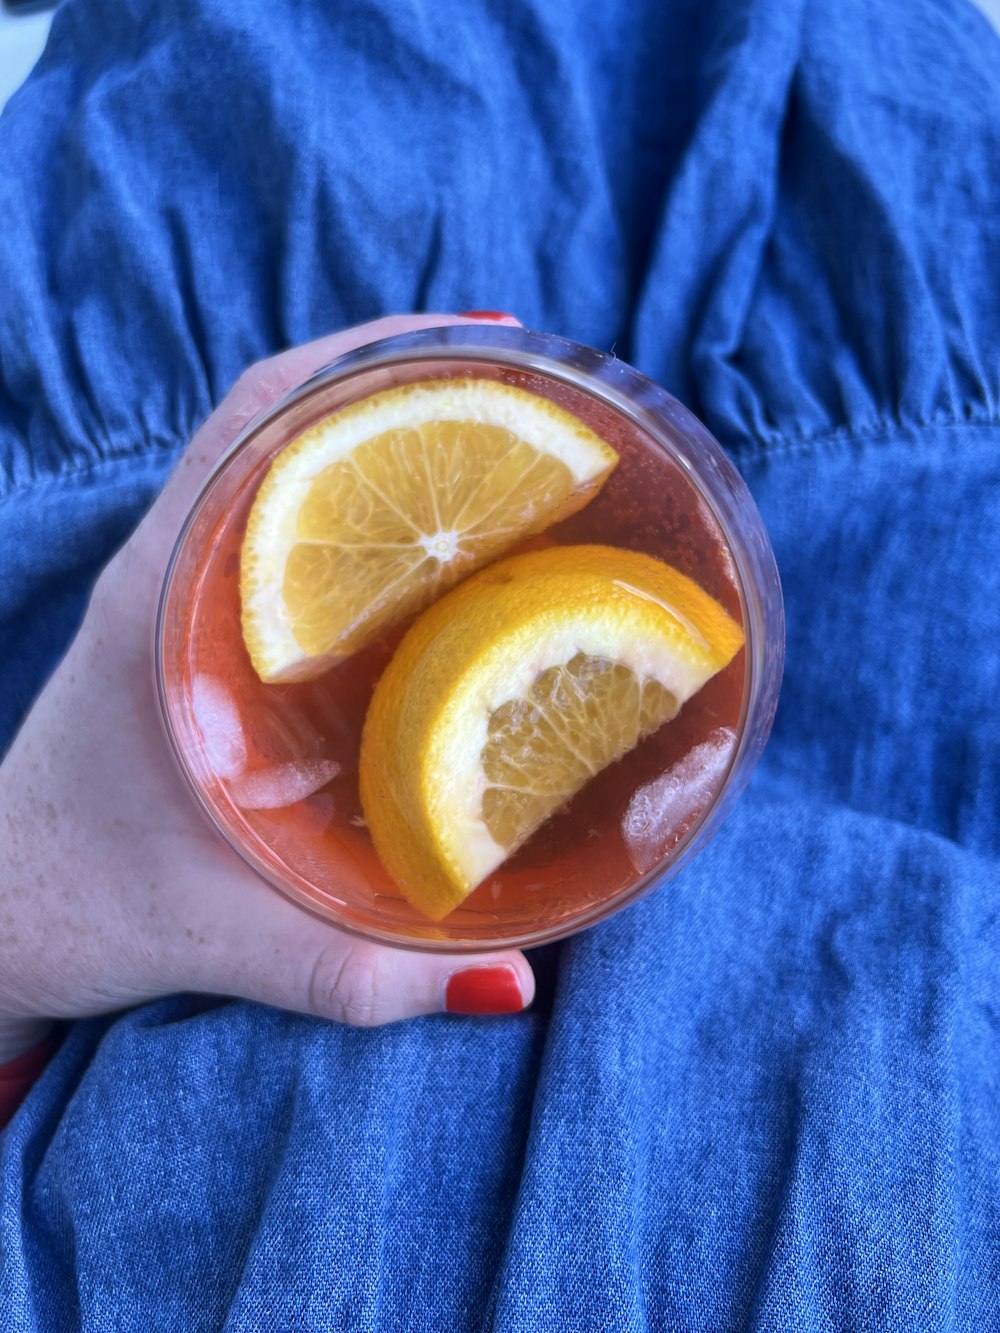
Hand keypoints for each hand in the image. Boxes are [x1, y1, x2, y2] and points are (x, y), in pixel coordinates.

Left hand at [0, 314, 534, 1061]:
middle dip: (400, 379)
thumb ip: (364, 977)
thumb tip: (515, 984)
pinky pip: (270, 515)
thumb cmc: (80, 911)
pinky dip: (345, 487)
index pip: (255, 422)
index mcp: (159, 605)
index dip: (366, 359)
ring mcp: (168, 587)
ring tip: (499, 431)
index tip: (479, 342)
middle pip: (279, 415)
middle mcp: (161, 572)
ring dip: (374, 425)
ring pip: (274, 458)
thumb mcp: (226, 948)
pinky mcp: (182, 618)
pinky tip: (427, 527)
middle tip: (529, 391)